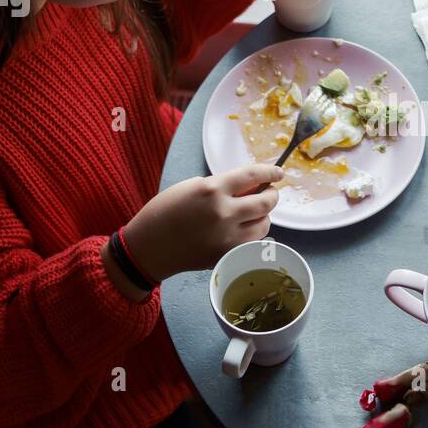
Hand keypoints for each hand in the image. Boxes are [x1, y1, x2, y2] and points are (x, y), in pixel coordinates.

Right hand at [115, 165, 282, 293]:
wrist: (149, 247)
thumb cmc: (164, 213)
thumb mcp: (191, 187)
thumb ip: (221, 185)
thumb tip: (249, 186)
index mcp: (212, 189)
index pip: (252, 175)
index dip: (270, 171)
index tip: (279, 172)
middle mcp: (224, 213)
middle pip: (266, 202)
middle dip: (272, 195)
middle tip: (270, 193)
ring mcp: (227, 237)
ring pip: (264, 224)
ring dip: (264, 216)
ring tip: (254, 213)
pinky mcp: (227, 255)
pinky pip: (254, 243)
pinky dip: (255, 235)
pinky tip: (248, 230)